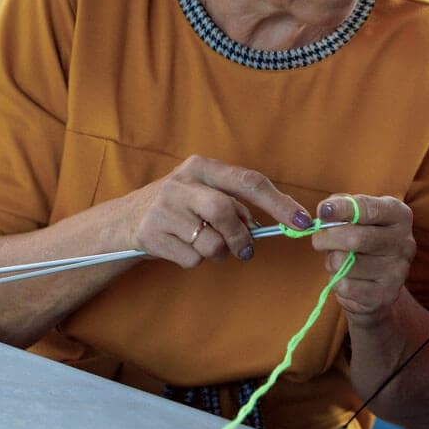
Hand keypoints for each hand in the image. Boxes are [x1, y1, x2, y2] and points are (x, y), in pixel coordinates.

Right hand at [120, 155, 312, 268]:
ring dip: (218, 253)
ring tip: (207, 245)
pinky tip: (183, 249)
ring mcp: (163, 208)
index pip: (250, 182)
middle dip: (241, 236)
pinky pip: (192, 259)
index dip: (280, 203)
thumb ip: (238, 204)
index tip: (302, 221)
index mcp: (203, 167)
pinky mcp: (151, 234)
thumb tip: (277, 223)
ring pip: (211, 242)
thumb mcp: (207, 193)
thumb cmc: (183, 207)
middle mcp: (182, 183)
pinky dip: (196, 261)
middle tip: (245, 249)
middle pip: (226, 211)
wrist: (125, 219)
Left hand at [309, 194, 415, 319]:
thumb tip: (324, 211)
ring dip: (331, 262)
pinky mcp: (385, 295)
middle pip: (355, 238)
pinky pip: (345, 286)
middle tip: (318, 240)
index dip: (343, 209)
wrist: (379, 283)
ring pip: (345, 264)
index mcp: (399, 216)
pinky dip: (336, 281)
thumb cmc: (363, 241)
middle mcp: (404, 242)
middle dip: (327, 238)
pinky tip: (346, 278)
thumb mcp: (356, 217)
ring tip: (339, 261)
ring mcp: (397, 271)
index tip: (322, 211)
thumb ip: (340, 207)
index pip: (370, 209)